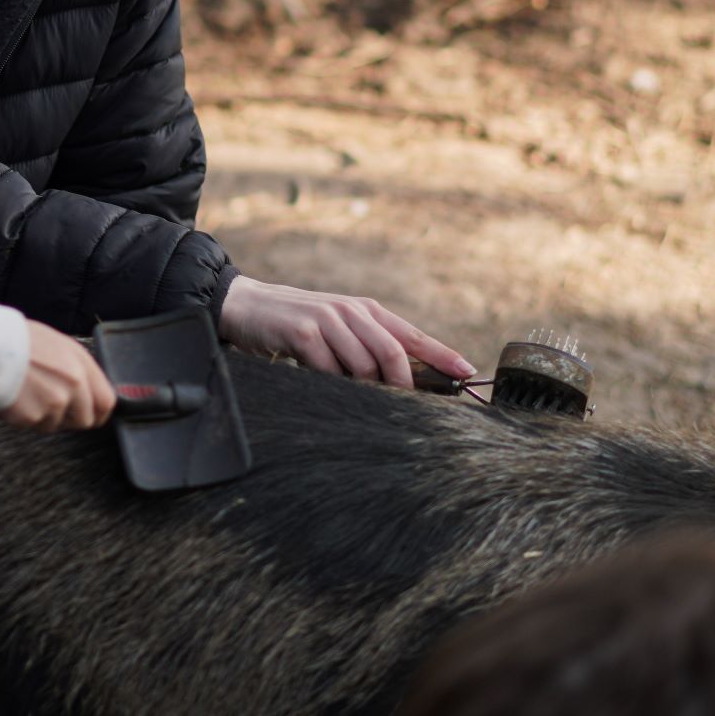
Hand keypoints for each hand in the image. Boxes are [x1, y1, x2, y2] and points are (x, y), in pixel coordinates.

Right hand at [3, 323, 113, 431]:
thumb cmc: (19, 341)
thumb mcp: (58, 344)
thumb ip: (77, 368)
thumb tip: (87, 390)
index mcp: (81, 364)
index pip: (106, 401)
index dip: (99, 412)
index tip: (92, 416)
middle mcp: (74, 385)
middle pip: (85, 420)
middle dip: (71, 419)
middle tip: (53, 409)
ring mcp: (54, 402)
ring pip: (57, 424)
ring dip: (45, 416)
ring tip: (28, 394)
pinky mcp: (34, 417)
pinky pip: (36, 425)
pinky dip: (27, 416)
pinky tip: (17, 397)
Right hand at [218, 274, 473, 388]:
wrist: (246, 306)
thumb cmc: (297, 326)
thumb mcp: (338, 329)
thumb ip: (367, 347)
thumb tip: (405, 384)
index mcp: (365, 310)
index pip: (411, 334)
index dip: (442, 354)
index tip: (468, 372)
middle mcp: (350, 310)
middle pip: (393, 351)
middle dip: (404, 384)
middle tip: (408, 409)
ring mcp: (326, 319)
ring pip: (363, 363)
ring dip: (367, 389)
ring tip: (363, 404)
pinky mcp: (302, 332)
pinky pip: (329, 368)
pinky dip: (335, 384)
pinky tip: (330, 391)